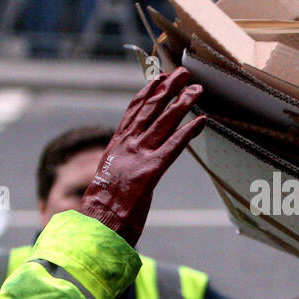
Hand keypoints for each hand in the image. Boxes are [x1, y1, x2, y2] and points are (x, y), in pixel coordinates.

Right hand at [79, 68, 204, 246]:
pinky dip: (189, 131)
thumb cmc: (102, 211)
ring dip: (182, 103)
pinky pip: (174, 146)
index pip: (132, 113)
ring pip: (163, 122)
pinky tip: (202, 120)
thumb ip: (119, 170)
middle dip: (167, 89)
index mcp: (115, 147)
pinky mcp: (150, 171)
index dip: (147, 93)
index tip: (158, 78)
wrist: (96, 226)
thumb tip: (122, 170)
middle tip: (182, 73)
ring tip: (197, 89)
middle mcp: (126, 146)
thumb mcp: (108, 183)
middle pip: (150, 110)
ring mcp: (138, 157)